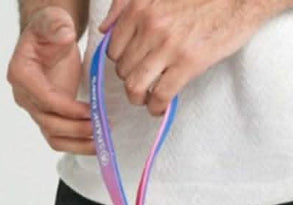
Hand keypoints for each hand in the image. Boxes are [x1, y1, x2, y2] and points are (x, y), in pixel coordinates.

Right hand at [8, 7, 93, 154]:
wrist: (47, 38)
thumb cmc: (48, 29)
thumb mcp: (51, 20)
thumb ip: (56, 26)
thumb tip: (65, 36)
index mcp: (21, 75)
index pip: (43, 99)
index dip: (66, 108)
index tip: (89, 111)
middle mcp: (25, 97)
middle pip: (48, 123)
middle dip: (75, 128)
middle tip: (100, 127)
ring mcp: (36, 109)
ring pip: (53, 136)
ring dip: (76, 143)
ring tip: (100, 142)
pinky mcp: (49, 115)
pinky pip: (60, 137)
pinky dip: (77, 144)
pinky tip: (95, 144)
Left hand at [99, 0, 274, 114]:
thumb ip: (127, 4)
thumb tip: (104, 29)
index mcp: (141, 8)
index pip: (113, 50)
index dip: (122, 63)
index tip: (133, 66)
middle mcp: (151, 26)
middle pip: (123, 70)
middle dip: (131, 80)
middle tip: (145, 82)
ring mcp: (169, 46)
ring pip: (135, 86)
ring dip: (139, 98)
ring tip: (148, 98)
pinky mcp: (188, 62)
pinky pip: (159, 96)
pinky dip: (156, 107)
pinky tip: (160, 107)